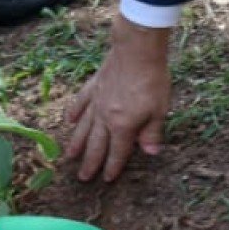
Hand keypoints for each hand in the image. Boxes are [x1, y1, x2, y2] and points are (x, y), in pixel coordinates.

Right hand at [65, 16, 172, 181]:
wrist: (137, 50)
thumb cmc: (152, 80)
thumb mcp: (159, 110)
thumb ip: (152, 133)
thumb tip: (150, 153)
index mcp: (122, 125)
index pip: (117, 152)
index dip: (112, 167)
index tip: (106, 180)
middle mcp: (105, 117)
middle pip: (96, 144)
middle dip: (90, 162)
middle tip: (82, 177)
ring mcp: (97, 100)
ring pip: (83, 127)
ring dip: (77, 143)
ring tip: (69, 156)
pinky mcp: (94, 85)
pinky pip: (81, 102)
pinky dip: (74, 112)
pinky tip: (69, 121)